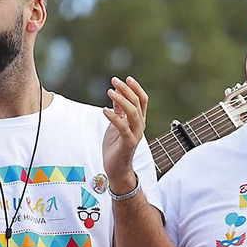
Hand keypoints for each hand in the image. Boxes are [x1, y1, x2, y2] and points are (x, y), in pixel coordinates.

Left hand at [102, 75, 148, 191]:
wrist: (116, 169)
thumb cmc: (116, 146)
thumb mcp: (116, 124)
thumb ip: (118, 110)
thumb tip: (116, 94)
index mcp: (138, 121)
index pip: (142, 100)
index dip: (136, 88)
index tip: (126, 78)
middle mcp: (140, 126)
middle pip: (137, 104)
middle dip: (126, 90)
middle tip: (114, 80)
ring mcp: (135, 135)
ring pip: (133, 114)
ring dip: (122, 101)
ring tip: (110, 92)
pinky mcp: (127, 144)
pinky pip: (122, 127)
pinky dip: (114, 118)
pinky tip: (104, 110)